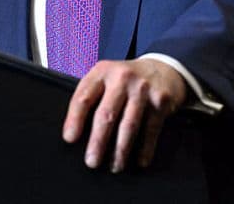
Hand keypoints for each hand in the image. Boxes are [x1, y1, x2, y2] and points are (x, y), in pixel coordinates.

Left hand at [62, 58, 187, 172]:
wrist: (162, 68)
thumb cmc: (127, 79)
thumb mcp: (106, 77)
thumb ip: (92, 96)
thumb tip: (76, 132)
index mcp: (102, 71)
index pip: (84, 96)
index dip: (75, 119)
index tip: (70, 138)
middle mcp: (122, 78)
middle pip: (106, 114)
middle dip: (98, 141)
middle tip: (92, 161)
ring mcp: (142, 89)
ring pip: (129, 125)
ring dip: (120, 150)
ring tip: (115, 166)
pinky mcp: (160, 101)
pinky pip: (151, 129)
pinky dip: (145, 148)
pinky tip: (140, 160)